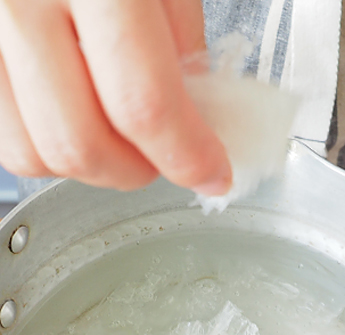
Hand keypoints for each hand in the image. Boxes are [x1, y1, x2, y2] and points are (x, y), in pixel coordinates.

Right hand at [0, 0, 231, 193]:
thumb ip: (179, 38)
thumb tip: (193, 114)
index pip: (142, 104)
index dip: (186, 156)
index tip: (212, 173)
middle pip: (79, 143)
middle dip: (138, 171)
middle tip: (166, 158)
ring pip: (30, 153)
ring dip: (90, 166)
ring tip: (120, 138)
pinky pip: (1, 133)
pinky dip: (47, 143)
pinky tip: (75, 115)